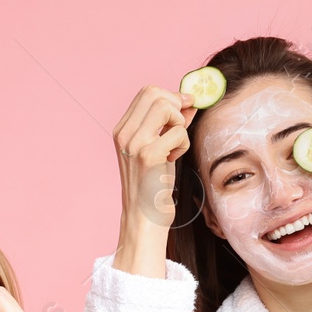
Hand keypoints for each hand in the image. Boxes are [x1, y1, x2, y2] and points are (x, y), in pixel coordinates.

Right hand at [114, 84, 196, 232]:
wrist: (143, 219)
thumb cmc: (153, 187)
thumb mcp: (159, 150)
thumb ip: (170, 125)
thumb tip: (189, 102)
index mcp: (122, 130)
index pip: (147, 92)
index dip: (171, 95)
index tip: (186, 108)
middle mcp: (124, 134)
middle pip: (154, 92)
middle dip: (176, 105)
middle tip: (182, 127)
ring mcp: (134, 144)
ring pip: (164, 106)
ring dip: (179, 124)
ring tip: (175, 146)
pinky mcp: (147, 156)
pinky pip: (178, 132)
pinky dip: (183, 144)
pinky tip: (173, 160)